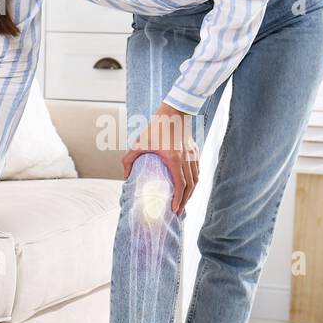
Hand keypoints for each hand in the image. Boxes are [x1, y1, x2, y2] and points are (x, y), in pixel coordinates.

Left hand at [122, 101, 199, 215]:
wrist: (174, 110)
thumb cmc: (156, 126)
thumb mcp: (139, 143)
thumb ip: (129, 160)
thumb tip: (124, 177)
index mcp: (174, 159)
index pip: (180, 185)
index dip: (178, 199)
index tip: (175, 209)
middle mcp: (186, 159)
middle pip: (191, 186)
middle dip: (185, 201)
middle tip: (179, 212)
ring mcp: (193, 155)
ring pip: (196, 179)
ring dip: (191, 192)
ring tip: (185, 202)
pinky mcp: (195, 150)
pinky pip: (197, 170)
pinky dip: (195, 181)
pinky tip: (190, 186)